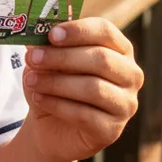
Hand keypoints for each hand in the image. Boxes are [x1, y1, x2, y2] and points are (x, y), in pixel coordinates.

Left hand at [21, 18, 143, 161]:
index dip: (79, 31)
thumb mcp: (48, 60)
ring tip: (31, 80)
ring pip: (93, 88)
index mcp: (119, 49)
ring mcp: (125, 104)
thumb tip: (33, 33)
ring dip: (56, 83)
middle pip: (102, 59)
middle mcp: (130, 75)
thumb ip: (45, 45)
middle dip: (63, 57)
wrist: (53, 126)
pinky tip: (38, 99)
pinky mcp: (112, 130)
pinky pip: (84, 115)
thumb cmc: (56, 83)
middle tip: (33, 58)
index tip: (51, 35)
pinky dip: (57, 105)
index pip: (106, 31)